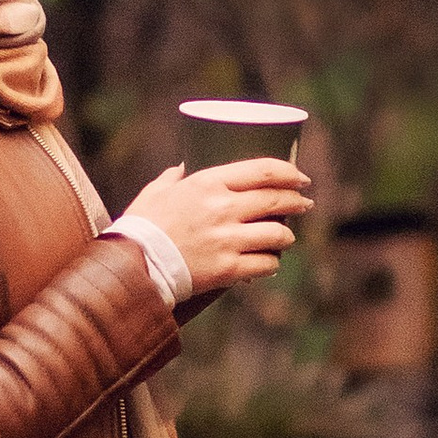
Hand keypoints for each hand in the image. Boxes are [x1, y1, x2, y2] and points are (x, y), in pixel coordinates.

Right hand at [120, 157, 311, 297]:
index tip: (300, 178)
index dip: (289, 173)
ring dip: (286, 236)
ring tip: (285, 237)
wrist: (133, 264)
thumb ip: (170, 179)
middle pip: (277, 200)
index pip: (263, 171)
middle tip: (303, 204)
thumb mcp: (155, 193)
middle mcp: (223, 208)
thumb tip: (179, 169)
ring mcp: (228, 240)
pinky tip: (269, 262)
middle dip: (297, 201)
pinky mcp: (228, 269)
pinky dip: (271, 263)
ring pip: (278, 234)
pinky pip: (266, 264)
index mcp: (209, 183)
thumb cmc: (141, 226)